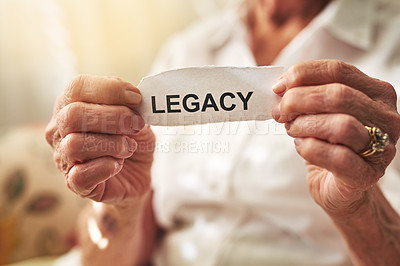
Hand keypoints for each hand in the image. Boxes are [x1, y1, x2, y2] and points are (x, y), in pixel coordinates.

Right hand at [45, 75, 154, 206]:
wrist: (136, 176)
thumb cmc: (132, 141)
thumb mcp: (138, 119)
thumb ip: (134, 107)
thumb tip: (134, 99)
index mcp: (72, 104)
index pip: (77, 87)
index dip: (109, 90)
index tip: (136, 98)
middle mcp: (60, 129)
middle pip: (73, 115)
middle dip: (113, 117)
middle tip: (136, 125)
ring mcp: (63, 157)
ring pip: (75, 145)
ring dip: (112, 144)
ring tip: (129, 147)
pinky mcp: (74, 183)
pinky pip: (80, 175)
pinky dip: (105, 167)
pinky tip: (118, 164)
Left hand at [272, 60, 399, 214]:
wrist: (340, 187)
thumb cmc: (329, 145)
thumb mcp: (319, 113)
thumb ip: (306, 97)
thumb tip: (279, 89)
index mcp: (375, 92)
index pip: (337, 70)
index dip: (302, 75)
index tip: (278, 87)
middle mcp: (385, 116)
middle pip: (338, 95)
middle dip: (298, 100)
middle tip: (280, 112)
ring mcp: (381, 147)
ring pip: (341, 125)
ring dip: (305, 126)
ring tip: (293, 130)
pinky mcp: (368, 174)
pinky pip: (337, 157)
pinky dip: (311, 149)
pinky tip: (302, 147)